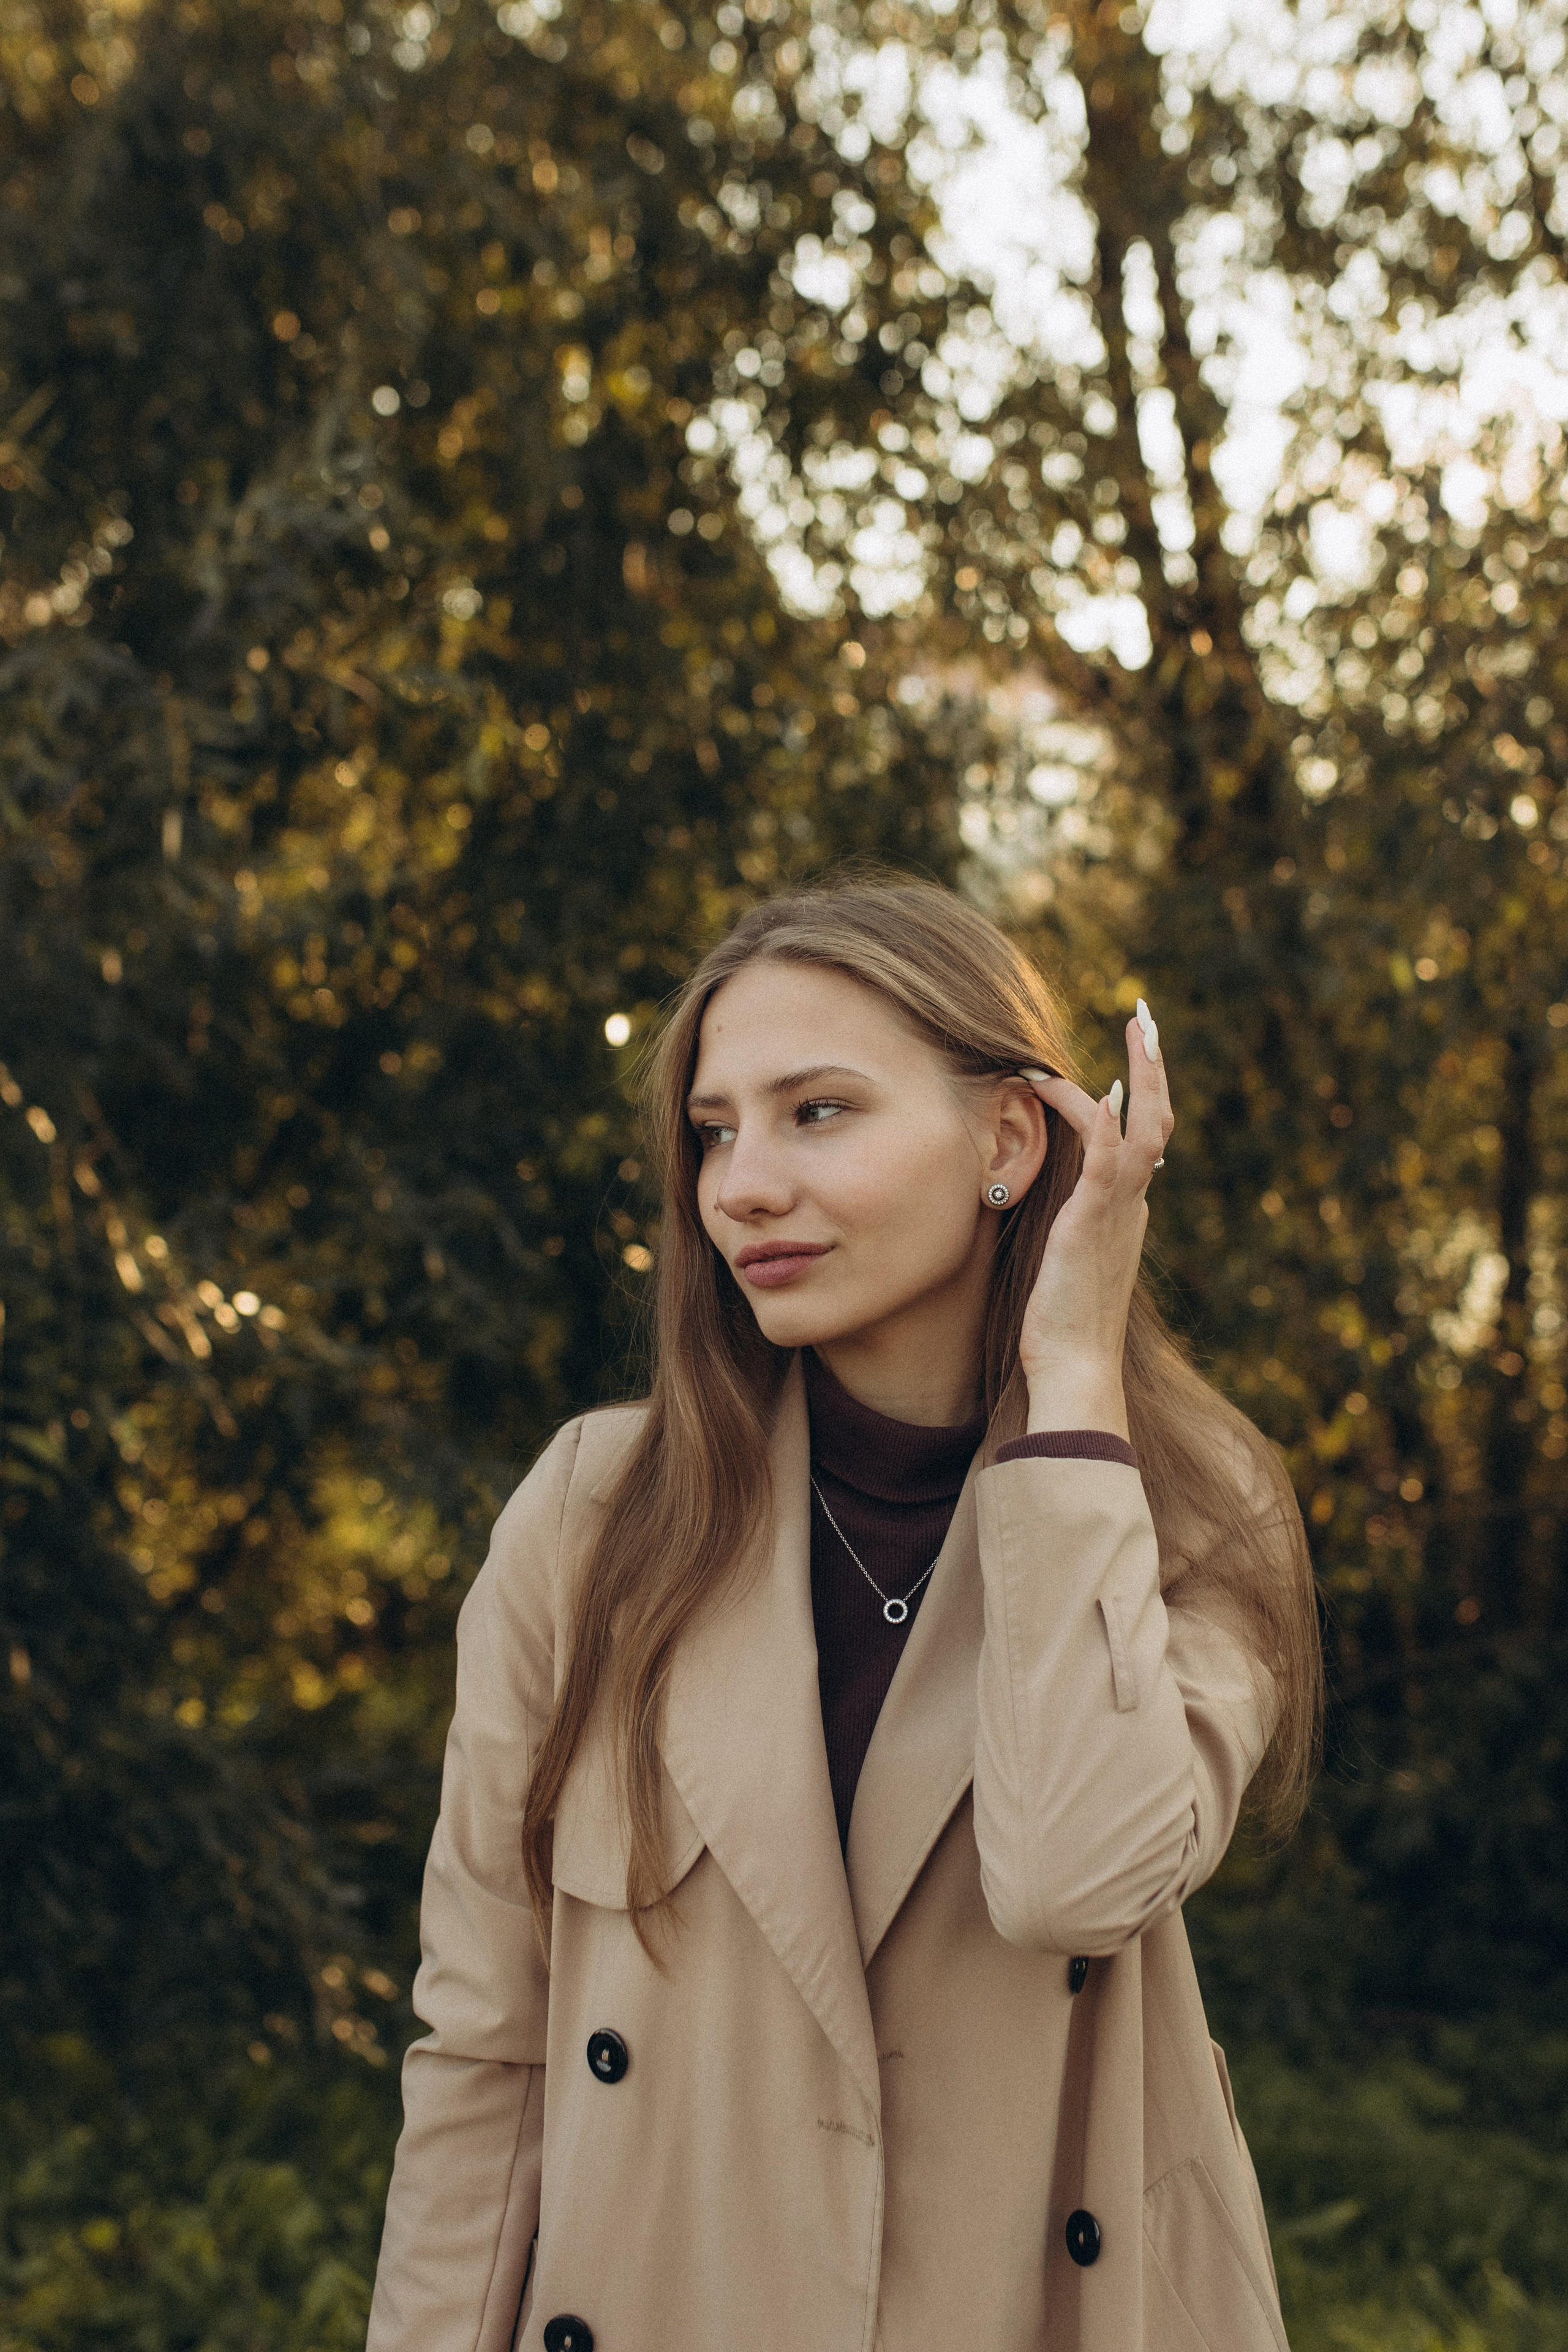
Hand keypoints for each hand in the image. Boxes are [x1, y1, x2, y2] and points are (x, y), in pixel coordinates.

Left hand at [1016, 1002, 1173, 1437]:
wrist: (1075, 1367)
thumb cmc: (1062, 1324)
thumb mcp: (1070, 1260)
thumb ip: (1074, 1223)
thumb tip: (1065, 1198)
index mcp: (1126, 1211)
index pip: (1141, 1141)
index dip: (1138, 1098)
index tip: (1123, 1067)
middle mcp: (1132, 1205)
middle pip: (1158, 1121)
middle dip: (1154, 1068)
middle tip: (1146, 1020)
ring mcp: (1119, 1211)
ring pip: (1148, 1128)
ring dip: (1144, 1075)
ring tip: (1138, 1030)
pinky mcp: (1094, 1221)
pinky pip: (1108, 1159)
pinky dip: (1103, 1121)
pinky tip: (1091, 1090)